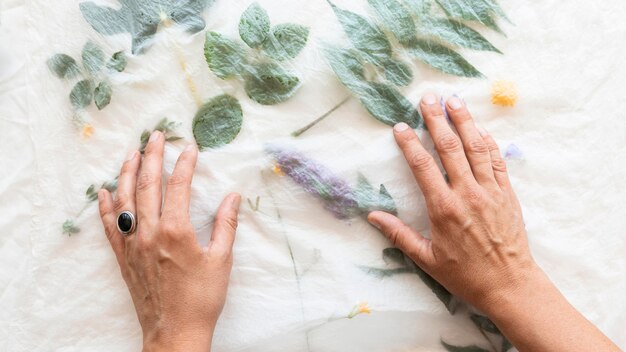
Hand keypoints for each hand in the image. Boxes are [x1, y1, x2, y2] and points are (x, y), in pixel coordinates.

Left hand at [97, 131, 240, 351]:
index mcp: (176, 231)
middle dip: (151, 156)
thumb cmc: (202, 299)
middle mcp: (150, 233)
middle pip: (147, 185)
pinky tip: (104, 192)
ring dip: (126, 173)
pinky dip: (106, 207)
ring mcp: (133, 246)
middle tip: (154, 135)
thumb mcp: (221, 260)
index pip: (178, 186)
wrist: (175, 333)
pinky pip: (110, 227)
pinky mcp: (123, 259)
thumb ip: (226, 225)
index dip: (184, 163)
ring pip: (125, 201)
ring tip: (130, 153)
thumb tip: (233, 197)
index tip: (189, 147)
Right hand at [368, 93, 535, 312]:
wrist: (509, 284)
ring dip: (464, 121)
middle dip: (437, 120)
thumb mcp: (426, 258)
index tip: (400, 126)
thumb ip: (399, 234)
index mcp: (443, 208)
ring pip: (476, 148)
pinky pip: (497, 160)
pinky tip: (480, 128)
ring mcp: (490, 191)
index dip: (409, 143)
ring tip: (454, 100)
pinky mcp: (507, 193)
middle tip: (427, 98)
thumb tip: (372, 216)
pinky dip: (488, 141)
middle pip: (450, 148)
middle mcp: (467, 194)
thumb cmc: (465, 274)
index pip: (423, 167)